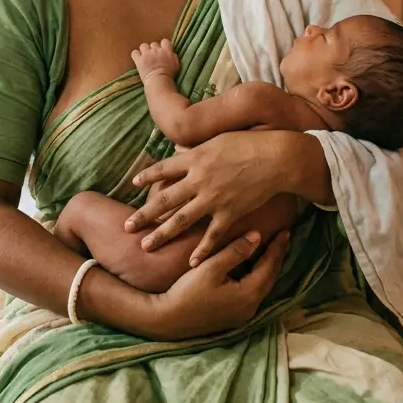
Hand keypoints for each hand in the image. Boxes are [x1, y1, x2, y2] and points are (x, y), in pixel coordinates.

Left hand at [126, 131, 300, 265]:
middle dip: (144, 214)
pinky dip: (202, 250)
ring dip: (162, 234)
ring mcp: (213, 198)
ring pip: (181, 219)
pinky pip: (212, 235)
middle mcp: (199, 180)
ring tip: (146, 246)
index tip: (133, 184)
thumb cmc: (250, 142)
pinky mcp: (229, 212)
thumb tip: (178, 150)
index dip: (148, 176)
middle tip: (126, 226)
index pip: (164, 169)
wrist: (276, 158)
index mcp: (195, 158)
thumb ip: (197, 149)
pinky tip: (191, 262)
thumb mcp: (218, 139)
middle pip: (165, 199)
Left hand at [131, 39, 178, 80]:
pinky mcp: (139, 60)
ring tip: (145, 57)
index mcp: (166, 50)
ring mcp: (146, 54)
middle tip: (154, 57)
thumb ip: (173, 56)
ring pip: (143, 46)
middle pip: (154, 44)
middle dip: (153, 49)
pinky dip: (136, 55)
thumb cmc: (169, 75)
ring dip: (144, 50)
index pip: (165, 41)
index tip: (162, 51)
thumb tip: (171, 53)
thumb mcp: (176, 65)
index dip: (163, 45)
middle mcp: (156, 50)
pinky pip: (134, 52)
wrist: (159, 81)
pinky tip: (138, 59)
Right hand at [146, 229, 289, 339]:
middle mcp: (250, 307)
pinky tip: (253, 269)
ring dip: (267, 269)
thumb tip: (257, 236)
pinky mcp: (233, 318)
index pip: (270, 266)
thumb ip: (235, 251)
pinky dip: (256, 279)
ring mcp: (242, 315)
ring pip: (261, 287)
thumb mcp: (211, 267)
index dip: (277, 248)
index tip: (285, 231)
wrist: (167, 319)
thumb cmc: (187, 292)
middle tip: (282, 239)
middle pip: (269, 278)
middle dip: (276, 257)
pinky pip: (252, 294)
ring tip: (271, 251)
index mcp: (248, 294)